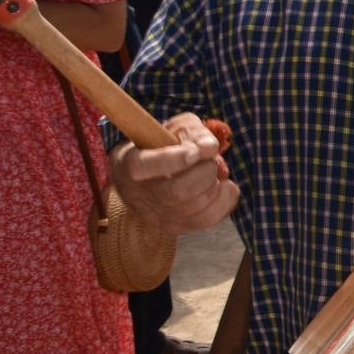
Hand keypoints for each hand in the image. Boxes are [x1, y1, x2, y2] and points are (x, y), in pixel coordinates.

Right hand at [110, 113, 237, 234]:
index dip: (171, 160)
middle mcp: (136, 193)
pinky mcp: (171, 226)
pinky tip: (224, 187)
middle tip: (211, 160)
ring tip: (214, 172)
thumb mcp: (175, 127)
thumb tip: (210, 148)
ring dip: (213, 186)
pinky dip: (223, 201)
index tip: (195, 153)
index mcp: (129, 162)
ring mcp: (152, 214)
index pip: (142, 167)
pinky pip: (204, 220)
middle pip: (174, 191)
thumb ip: (193, 131)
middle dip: (204, 173)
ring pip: (191, 207)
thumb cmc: (164, 144)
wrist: (152, 172)